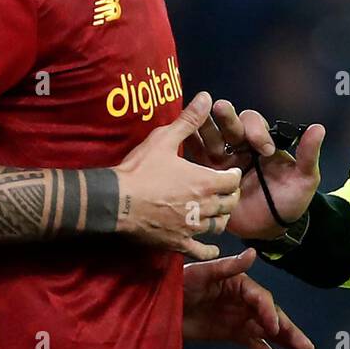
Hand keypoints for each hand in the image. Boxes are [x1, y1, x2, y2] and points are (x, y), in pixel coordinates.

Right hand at [115, 92, 243, 260]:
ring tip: (217, 213)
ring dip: (221, 218)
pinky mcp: (178, 243)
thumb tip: (207, 97)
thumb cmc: (140, 169)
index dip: (233, 177)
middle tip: (225, 192)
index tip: (229, 174)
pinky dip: (209, 249)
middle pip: (229, 204)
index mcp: (204, 181)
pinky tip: (210, 247)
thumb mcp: (164, 139)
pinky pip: (201, 251)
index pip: (233, 181)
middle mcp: (204, 206)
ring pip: (218, 226)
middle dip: (230, 197)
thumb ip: (188, 120)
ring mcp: (192, 227)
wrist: (116, 202)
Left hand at [182, 248, 314, 348]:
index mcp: (240, 283)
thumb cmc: (181, 283)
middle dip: (288, 329)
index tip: (273, 327)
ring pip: (267, 330)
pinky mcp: (230, 333)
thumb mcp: (202, 272)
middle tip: (306, 345)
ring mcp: (238, 318)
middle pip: (271, 315)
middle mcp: (243, 301)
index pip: (261, 298)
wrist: (162, 304)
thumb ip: (228, 266)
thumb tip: (253, 253)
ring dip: (285, 340)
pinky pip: (252, 342)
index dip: (269, 312)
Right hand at [184, 100, 323, 239]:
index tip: (265, 150)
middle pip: (228, 125)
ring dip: (204, 129)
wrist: (272, 228)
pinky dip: (188, 150)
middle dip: (224, 116)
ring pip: (210, 139)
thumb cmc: (290, 200)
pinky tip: (180, 142)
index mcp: (261, 143)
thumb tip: (318, 128)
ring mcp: (221, 161)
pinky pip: (196, 161)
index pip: (254, 124)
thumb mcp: (305, 178)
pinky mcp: (207, 178)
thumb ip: (308, 155)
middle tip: (220, 108)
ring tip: (194, 122)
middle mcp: (239, 146)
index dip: (257, 131)